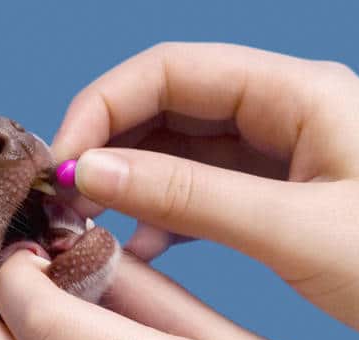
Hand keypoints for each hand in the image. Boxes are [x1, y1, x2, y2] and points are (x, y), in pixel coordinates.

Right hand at [53, 43, 358, 328]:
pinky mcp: (274, 195)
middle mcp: (282, 112)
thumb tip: (92, 172)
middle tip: (64, 199)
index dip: (102, 108)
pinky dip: (160, 215)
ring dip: (127, 183)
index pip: (169, 71)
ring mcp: (276, 155)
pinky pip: (198, 190)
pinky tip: (139, 250)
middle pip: (165, 106)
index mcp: (297, 94)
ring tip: (90, 225)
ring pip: (176, 150)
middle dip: (107, 146)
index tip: (62, 163)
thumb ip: (190, 196)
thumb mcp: (296, 228)